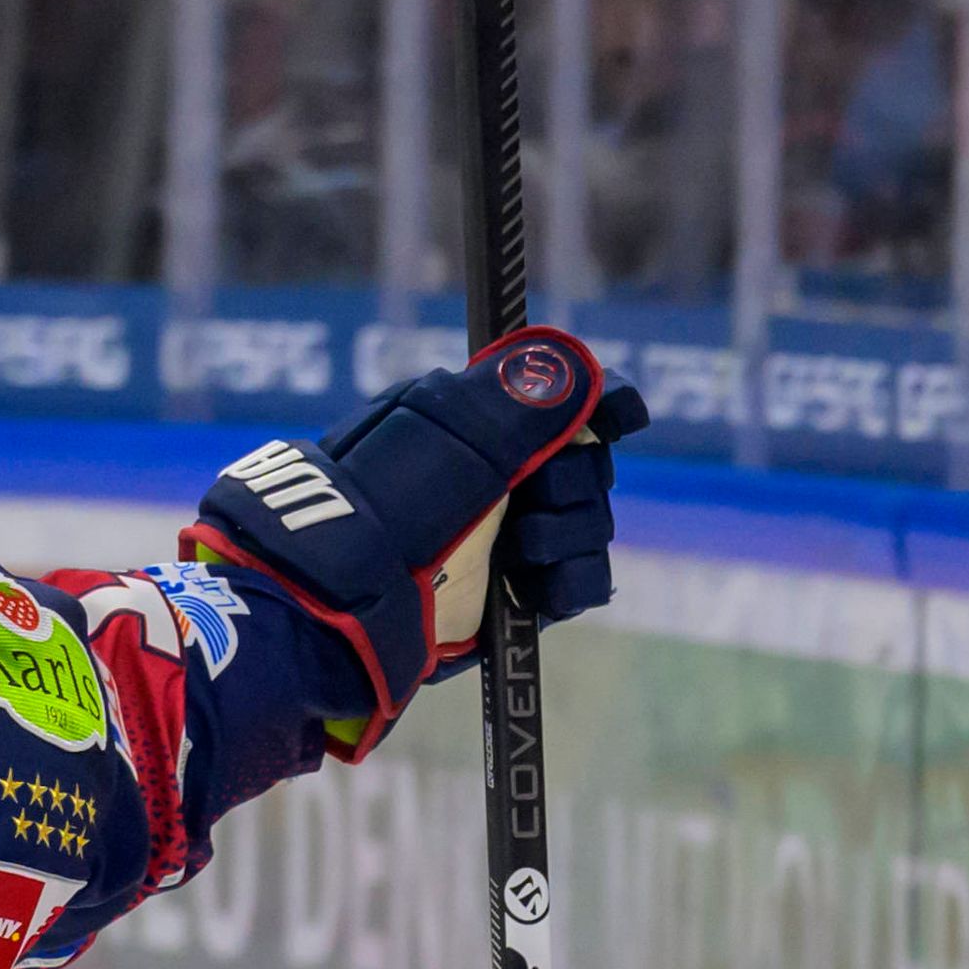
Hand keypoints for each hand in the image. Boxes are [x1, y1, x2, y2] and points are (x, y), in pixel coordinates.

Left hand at [181, 327, 617, 744]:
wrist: (343, 600)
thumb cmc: (385, 505)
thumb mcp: (453, 435)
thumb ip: (526, 399)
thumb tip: (584, 368)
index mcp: (479, 426)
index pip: (566, 404)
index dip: (601, 405)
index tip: (625, 417)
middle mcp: (497, 478)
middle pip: (587, 467)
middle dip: (574, 485)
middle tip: (536, 503)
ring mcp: (506, 538)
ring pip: (589, 523)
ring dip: (571, 535)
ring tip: (525, 555)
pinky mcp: (513, 597)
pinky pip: (580, 581)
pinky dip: (573, 580)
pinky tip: (541, 588)